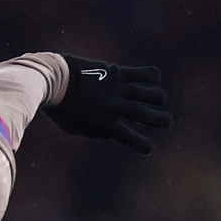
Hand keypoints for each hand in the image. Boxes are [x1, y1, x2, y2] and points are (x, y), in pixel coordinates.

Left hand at [43, 55, 171, 153]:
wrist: (54, 80)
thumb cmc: (60, 108)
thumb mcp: (74, 128)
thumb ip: (94, 132)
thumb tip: (109, 132)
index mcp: (106, 124)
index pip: (130, 137)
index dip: (142, 144)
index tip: (148, 148)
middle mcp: (115, 107)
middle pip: (144, 114)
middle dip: (159, 120)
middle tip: (166, 122)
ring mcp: (116, 88)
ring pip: (146, 92)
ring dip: (157, 96)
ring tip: (159, 99)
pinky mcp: (115, 72)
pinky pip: (138, 73)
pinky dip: (149, 74)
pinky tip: (155, 76)